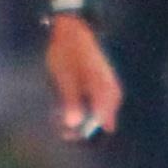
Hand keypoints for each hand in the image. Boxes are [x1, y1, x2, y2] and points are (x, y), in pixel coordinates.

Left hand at [47, 15, 122, 143]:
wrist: (72, 32)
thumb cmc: (67, 54)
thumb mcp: (64, 78)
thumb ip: (70, 101)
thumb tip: (73, 124)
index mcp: (104, 90)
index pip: (102, 123)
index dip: (84, 134)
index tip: (65, 134)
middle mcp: (110, 93)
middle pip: (101, 122)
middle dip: (80, 129)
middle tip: (59, 129)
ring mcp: (106, 90)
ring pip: (96, 116)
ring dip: (77, 120)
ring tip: (57, 116)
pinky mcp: (99, 89)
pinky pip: (93, 107)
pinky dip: (79, 111)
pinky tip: (61, 108)